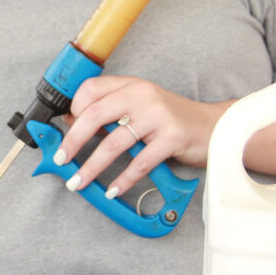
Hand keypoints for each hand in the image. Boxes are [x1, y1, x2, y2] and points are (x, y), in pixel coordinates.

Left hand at [55, 75, 222, 201]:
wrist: (214, 127)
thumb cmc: (172, 120)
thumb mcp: (140, 107)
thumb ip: (111, 113)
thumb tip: (73, 125)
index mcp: (131, 85)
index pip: (90, 90)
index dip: (72, 111)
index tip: (64, 132)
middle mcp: (142, 95)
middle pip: (95, 114)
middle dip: (73, 141)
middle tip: (61, 160)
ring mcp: (158, 115)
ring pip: (114, 142)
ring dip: (92, 166)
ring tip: (79, 181)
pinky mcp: (173, 137)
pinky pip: (140, 162)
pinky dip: (123, 179)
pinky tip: (113, 189)